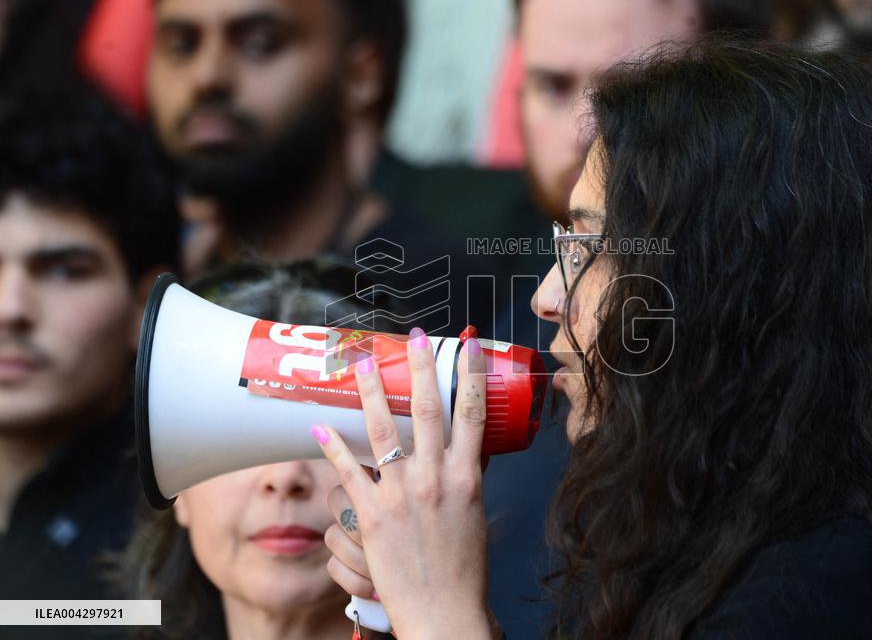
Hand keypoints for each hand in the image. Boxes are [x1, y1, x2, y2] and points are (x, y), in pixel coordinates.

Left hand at [313, 329, 492, 639]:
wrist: (443, 611)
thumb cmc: (462, 567)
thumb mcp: (474, 513)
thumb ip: (466, 476)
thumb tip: (464, 447)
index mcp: (468, 478)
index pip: (473, 414)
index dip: (472, 376)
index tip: (468, 346)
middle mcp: (436, 479)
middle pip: (430, 410)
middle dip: (422, 368)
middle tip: (414, 337)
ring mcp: (402, 495)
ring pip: (385, 431)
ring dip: (372, 392)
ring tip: (362, 364)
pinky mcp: (372, 515)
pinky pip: (348, 472)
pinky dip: (332, 447)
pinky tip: (319, 425)